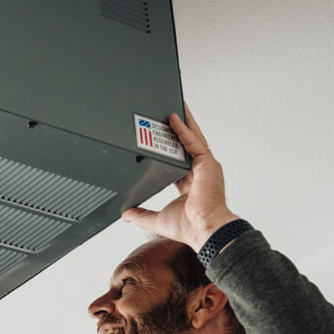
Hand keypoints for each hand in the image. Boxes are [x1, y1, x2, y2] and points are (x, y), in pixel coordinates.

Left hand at [121, 103, 238, 250]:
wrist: (204, 228)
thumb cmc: (191, 227)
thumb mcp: (157, 219)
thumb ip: (141, 215)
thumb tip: (126, 214)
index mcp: (191, 184)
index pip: (180, 161)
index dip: (172, 149)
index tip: (162, 139)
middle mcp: (200, 173)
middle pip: (188, 144)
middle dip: (180, 129)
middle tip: (170, 114)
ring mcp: (205, 167)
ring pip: (193, 138)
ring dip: (184, 122)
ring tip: (175, 106)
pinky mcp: (208, 163)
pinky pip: (193, 141)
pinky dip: (183, 129)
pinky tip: (173, 118)